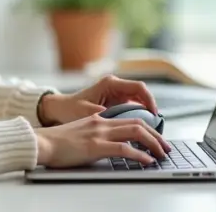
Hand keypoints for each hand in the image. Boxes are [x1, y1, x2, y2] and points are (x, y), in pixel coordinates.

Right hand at [35, 114, 170, 167]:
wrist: (41, 143)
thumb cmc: (56, 143)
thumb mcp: (80, 134)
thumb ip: (96, 136)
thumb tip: (110, 147)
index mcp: (99, 120)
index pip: (130, 119)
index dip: (147, 128)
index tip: (156, 139)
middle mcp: (102, 123)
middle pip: (138, 124)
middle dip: (156, 136)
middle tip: (166, 147)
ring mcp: (99, 134)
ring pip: (135, 132)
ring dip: (153, 143)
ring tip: (162, 154)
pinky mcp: (95, 146)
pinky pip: (124, 149)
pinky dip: (139, 154)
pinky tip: (147, 161)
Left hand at [39, 75, 159, 125]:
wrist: (58, 110)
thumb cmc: (70, 109)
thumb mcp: (88, 113)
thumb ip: (106, 116)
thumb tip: (122, 123)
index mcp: (110, 84)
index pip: (139, 88)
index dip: (150, 101)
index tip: (154, 115)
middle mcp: (115, 86)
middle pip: (141, 95)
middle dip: (151, 110)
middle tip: (157, 127)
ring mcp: (116, 94)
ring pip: (138, 102)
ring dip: (146, 115)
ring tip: (152, 131)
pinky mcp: (114, 103)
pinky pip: (132, 108)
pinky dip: (138, 118)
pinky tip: (141, 131)